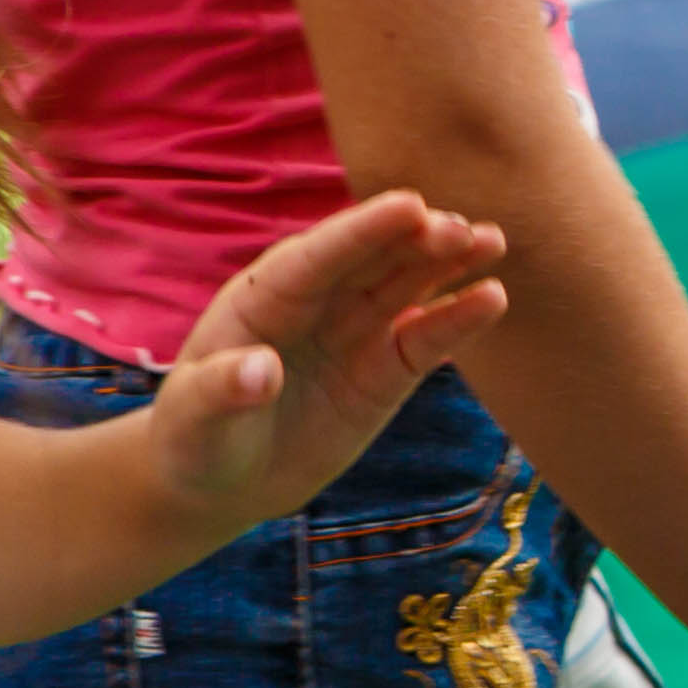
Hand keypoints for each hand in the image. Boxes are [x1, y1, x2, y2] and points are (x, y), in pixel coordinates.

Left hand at [148, 195, 511, 530]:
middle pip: (370, 261)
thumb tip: (260, 370)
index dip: (361, 231)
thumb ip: (220, 390)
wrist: (221, 482)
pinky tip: (493, 297)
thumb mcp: (194, 421)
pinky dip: (459, 319)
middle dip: (414, 239)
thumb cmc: (194, 442)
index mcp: (262, 301)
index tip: (408, 205)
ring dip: (448, 262)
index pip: (317, 257)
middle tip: (459, 228)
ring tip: (492, 240)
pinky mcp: (385, 372)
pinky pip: (427, 339)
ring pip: (407, 287)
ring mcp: (354, 335)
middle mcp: (315, 305)